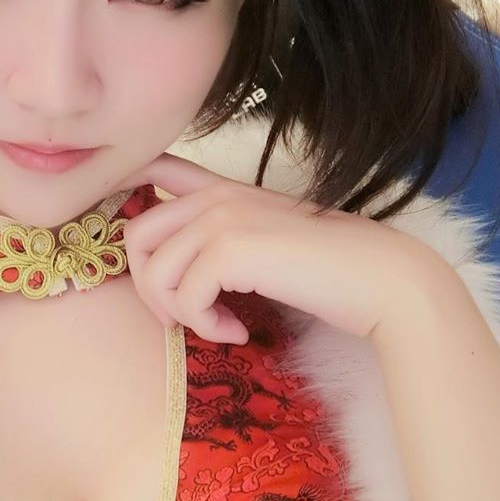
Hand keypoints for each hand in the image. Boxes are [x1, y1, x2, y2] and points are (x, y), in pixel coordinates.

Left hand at [119, 152, 447, 344]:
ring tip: (222, 324)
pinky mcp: (230, 249)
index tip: (123, 233)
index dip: (121, 189)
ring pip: (154, 272)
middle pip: (136, 236)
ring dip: (182, 314)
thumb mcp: (265, 241)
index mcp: (223, 189)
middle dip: (151, 287)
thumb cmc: (327, 270)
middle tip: (187, 315)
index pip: (153, 168)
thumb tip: (172, 275)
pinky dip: (206, 325)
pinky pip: (184, 296)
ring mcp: (221, 218)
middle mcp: (215, 196)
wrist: (378, 278)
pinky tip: (237, 331)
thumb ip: (220, 241)